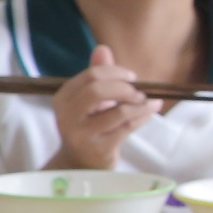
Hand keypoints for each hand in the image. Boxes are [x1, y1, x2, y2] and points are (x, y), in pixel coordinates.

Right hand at [44, 45, 160, 170]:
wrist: (81, 164)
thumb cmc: (89, 126)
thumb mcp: (90, 100)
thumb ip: (96, 75)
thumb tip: (102, 48)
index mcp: (63, 98)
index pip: (91, 76)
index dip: (116, 72)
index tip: (132, 77)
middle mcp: (67, 116)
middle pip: (98, 91)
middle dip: (124, 88)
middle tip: (138, 92)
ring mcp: (82, 134)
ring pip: (118, 111)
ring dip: (140, 104)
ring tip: (149, 103)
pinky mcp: (99, 149)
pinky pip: (128, 127)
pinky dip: (143, 116)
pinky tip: (149, 113)